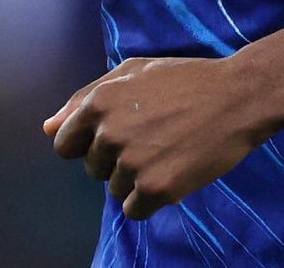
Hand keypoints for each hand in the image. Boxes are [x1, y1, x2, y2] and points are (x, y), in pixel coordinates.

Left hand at [43, 26, 283, 219]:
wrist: (236, 97)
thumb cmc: (184, 79)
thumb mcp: (133, 73)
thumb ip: (85, 99)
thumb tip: (47, 129)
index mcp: (99, 102)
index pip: (64, 144)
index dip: (88, 142)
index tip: (117, 135)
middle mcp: (109, 134)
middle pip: (92, 169)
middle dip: (115, 159)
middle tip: (151, 137)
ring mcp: (132, 164)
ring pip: (115, 190)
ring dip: (136, 178)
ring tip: (166, 150)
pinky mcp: (156, 189)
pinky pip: (134, 210)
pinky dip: (150, 199)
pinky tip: (172, 172)